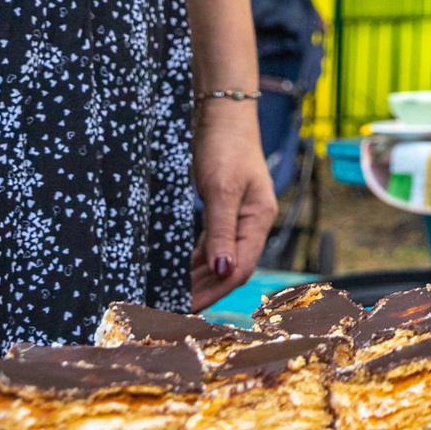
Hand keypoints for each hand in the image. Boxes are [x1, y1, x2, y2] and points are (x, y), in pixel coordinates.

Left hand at [190, 101, 276, 310]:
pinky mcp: (222, 213)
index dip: (215, 292)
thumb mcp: (221, 189)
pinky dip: (195, 263)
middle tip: (171, 312)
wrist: (223, 117)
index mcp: (259, 219)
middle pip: (230, 269)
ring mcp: (237, 219)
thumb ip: (221, 231)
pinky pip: (210, 247)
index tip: (187, 309)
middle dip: (204, 292)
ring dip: (198, 280)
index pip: (241, 268)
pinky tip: (178, 274)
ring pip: (219, 260)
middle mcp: (251, 224)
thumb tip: (224, 271)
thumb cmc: (225, 148)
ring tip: (171, 298)